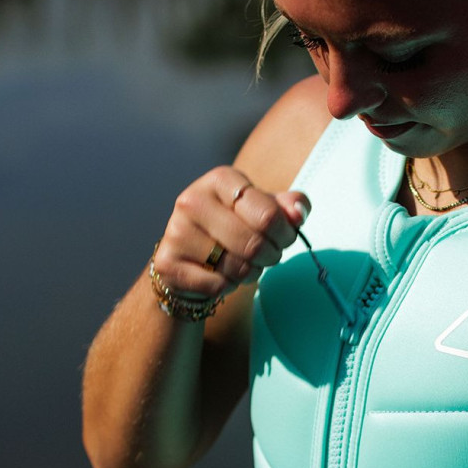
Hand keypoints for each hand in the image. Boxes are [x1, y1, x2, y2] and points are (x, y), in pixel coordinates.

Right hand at [153, 168, 310, 300]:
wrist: (192, 259)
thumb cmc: (237, 229)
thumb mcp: (266, 210)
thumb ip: (290, 206)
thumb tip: (299, 213)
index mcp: (220, 180)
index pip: (269, 215)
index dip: (285, 234)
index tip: (283, 238)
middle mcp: (192, 200)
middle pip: (254, 244)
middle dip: (270, 256)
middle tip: (267, 256)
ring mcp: (176, 231)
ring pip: (237, 267)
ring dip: (250, 273)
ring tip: (243, 264)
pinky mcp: (168, 263)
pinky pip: (217, 285)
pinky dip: (228, 287)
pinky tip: (220, 276)